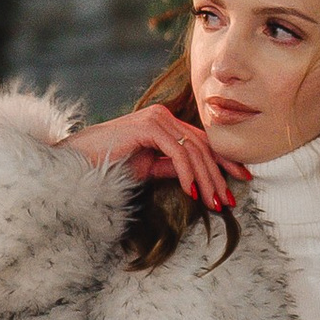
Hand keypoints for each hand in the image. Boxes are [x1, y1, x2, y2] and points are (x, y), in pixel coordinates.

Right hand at [68, 103, 245, 211]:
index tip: (241, 181)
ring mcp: (156, 117)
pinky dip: (187, 173)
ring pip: (193, 149)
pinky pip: (176, 151)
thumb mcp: (149, 168)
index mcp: (165, 123)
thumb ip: (172, 168)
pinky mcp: (148, 125)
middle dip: (219, 175)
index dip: (224, 161)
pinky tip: (191, 192)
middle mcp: (163, 116)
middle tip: (228, 201)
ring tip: (213, 203)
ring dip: (206, 179)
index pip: (202, 142)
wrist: (78, 161)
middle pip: (202, 146)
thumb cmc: (109, 164)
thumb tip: (198, 178)